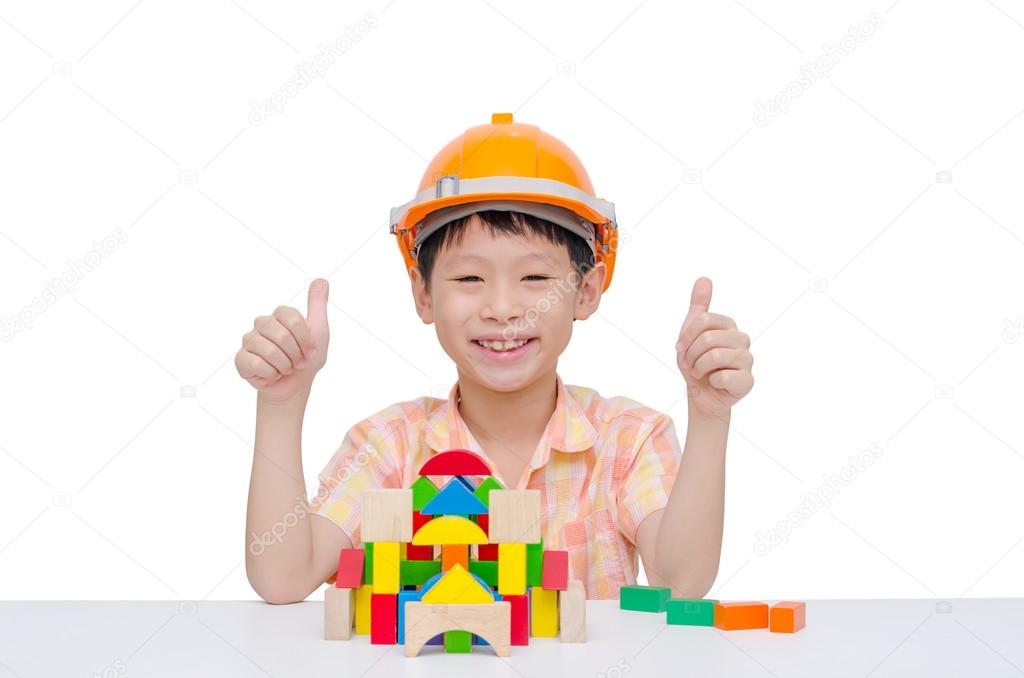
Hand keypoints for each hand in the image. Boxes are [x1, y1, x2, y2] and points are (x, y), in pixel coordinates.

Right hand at [235, 279, 330, 403]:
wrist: (295, 386)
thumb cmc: (306, 359)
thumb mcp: (319, 330)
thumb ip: (317, 305)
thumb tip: (321, 279)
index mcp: (280, 315)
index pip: (294, 319)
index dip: (306, 340)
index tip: (311, 351)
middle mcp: (262, 324)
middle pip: (282, 335)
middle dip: (296, 355)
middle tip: (297, 362)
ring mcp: (249, 340)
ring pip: (269, 351)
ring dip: (284, 366)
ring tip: (285, 368)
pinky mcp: (241, 359)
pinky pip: (257, 364)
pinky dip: (271, 374)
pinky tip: (271, 374)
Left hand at [675, 277, 753, 417]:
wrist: (701, 396)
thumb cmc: (696, 363)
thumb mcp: (690, 333)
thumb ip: (699, 306)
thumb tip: (704, 278)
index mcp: (728, 326)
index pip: (703, 320)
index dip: (686, 336)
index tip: (681, 348)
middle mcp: (742, 339)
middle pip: (708, 338)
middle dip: (691, 355)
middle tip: (691, 364)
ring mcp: (747, 360)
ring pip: (715, 356)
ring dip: (698, 368)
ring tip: (701, 373)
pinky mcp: (748, 380)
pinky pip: (724, 376)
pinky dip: (712, 381)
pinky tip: (716, 383)